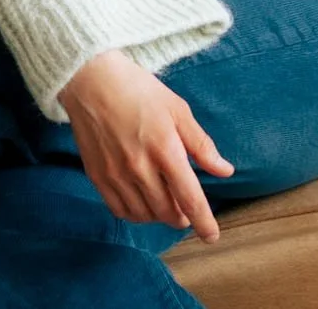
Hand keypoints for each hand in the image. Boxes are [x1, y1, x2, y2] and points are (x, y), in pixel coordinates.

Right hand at [57, 50, 234, 243]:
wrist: (92, 81)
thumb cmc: (139, 90)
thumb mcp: (177, 109)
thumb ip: (201, 145)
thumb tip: (225, 171)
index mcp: (165, 149)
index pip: (190, 198)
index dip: (204, 222)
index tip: (212, 236)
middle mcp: (140, 167)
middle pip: (168, 212)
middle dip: (182, 217)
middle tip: (186, 209)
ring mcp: (116, 175)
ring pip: (145, 215)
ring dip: (160, 216)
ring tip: (165, 202)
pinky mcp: (98, 177)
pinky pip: (121, 210)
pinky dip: (136, 213)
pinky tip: (142, 201)